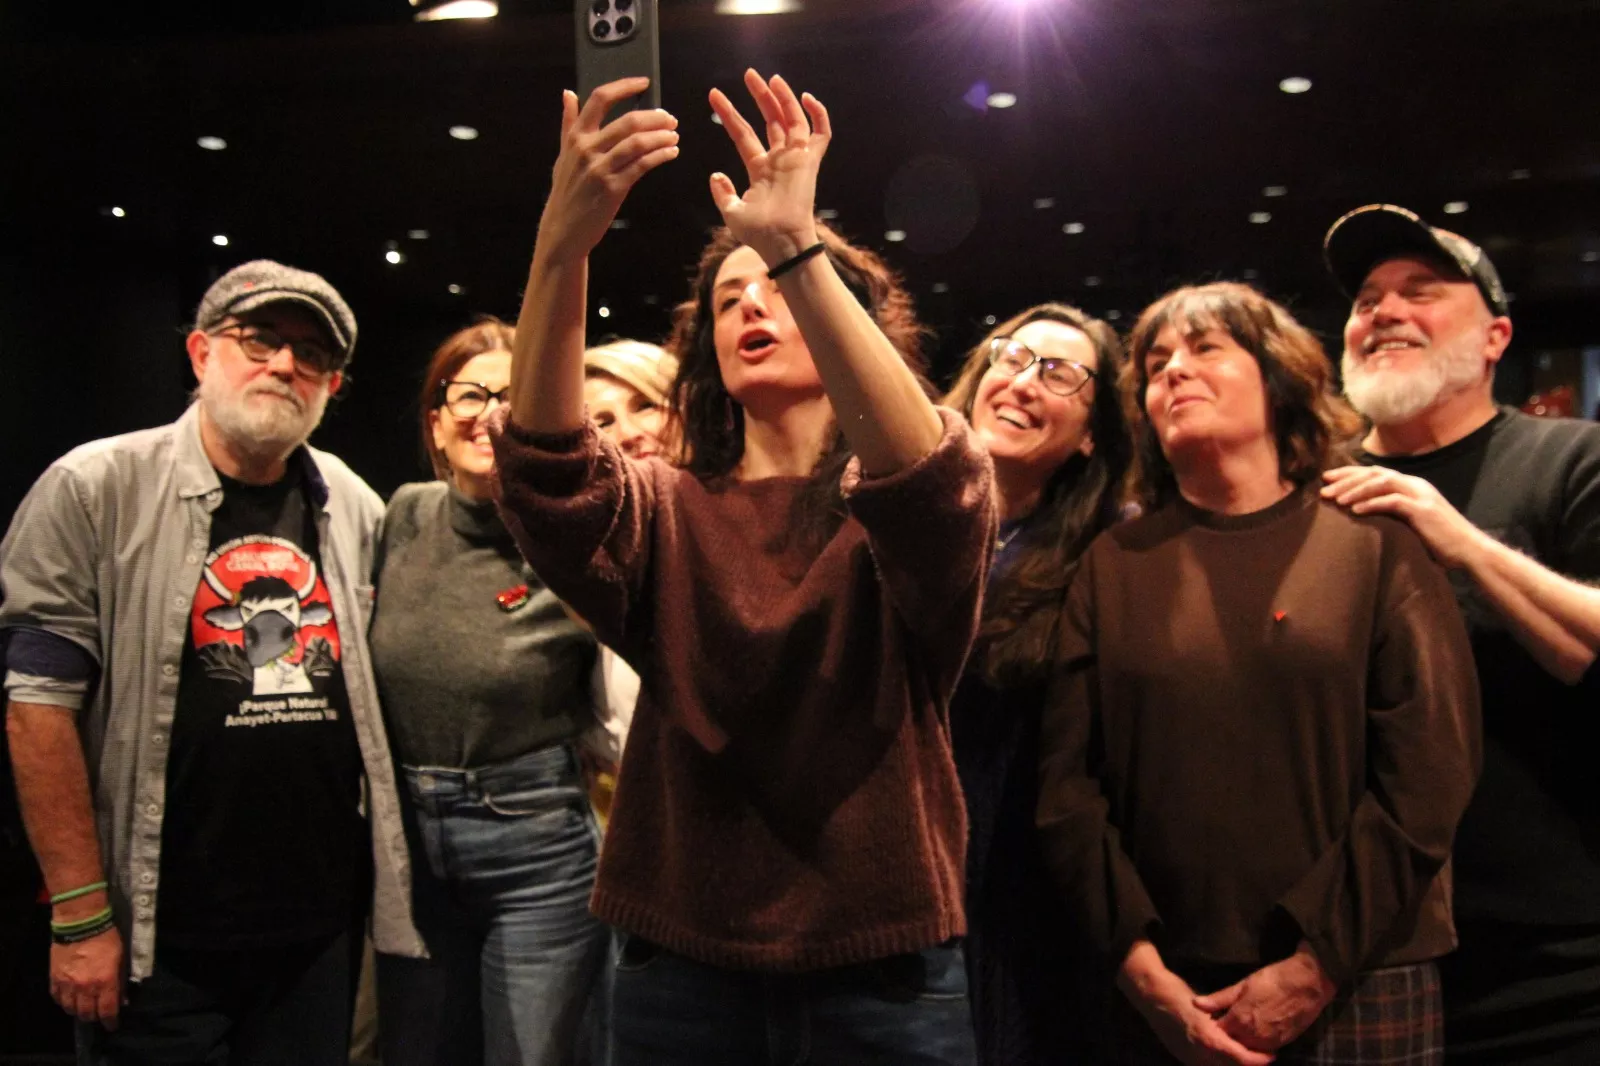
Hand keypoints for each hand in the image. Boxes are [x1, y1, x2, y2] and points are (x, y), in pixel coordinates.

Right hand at [49, 925, 124, 1029]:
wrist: (81, 923)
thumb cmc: (106, 938)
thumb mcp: (121, 958)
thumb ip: (120, 981)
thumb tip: (122, 999)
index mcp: (104, 982)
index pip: (107, 1011)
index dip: (110, 1022)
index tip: (112, 1025)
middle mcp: (85, 987)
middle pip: (87, 1014)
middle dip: (94, 1017)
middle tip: (98, 1014)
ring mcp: (67, 984)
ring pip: (70, 1009)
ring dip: (78, 1011)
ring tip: (84, 1007)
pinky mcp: (54, 978)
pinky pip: (57, 998)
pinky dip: (64, 1002)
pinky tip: (69, 998)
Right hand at [536, 79, 678, 264]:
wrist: (563, 231)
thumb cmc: (566, 192)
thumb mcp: (563, 155)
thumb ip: (568, 123)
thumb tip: (568, 93)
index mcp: (575, 136)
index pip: (600, 99)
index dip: (624, 86)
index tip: (644, 82)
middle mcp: (586, 149)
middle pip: (627, 121)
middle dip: (654, 118)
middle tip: (670, 120)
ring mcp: (600, 169)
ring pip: (638, 143)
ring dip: (661, 137)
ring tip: (674, 136)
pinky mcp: (612, 189)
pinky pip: (642, 166)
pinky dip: (660, 156)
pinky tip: (671, 153)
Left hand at [707, 69, 828, 265]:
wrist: (780, 243)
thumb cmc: (758, 234)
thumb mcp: (732, 212)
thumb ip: (723, 193)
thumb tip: (715, 175)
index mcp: (759, 169)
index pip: (743, 134)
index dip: (729, 114)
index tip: (714, 95)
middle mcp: (778, 160)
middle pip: (771, 120)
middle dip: (760, 96)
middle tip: (749, 74)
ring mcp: (795, 159)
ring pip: (793, 120)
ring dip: (783, 98)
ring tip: (771, 78)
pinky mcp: (810, 162)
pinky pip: (821, 134)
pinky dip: (818, 115)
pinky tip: (806, 98)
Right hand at [1119, 942, 1275, 1065]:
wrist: (1149, 995)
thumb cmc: (1179, 994)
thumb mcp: (1206, 1006)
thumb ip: (1221, 1021)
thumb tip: (1242, 1029)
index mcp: (1208, 1039)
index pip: (1241, 1058)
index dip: (1258, 1060)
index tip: (1271, 1056)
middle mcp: (1199, 1053)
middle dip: (1248, 1064)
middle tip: (1263, 1057)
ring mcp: (1188, 1058)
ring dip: (1234, 1063)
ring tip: (1247, 1056)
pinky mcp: (1182, 1056)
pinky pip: (1206, 1065)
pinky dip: (1219, 1062)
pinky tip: (1225, 1055)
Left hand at [1193, 945, 1336, 1052]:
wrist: (1308, 984)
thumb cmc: (1273, 979)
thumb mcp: (1243, 985)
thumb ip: (1219, 998)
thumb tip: (1196, 1004)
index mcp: (1239, 1019)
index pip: (1219, 1031)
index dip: (1215, 1025)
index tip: (1213, 1019)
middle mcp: (1253, 1035)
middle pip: (1233, 1042)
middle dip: (1229, 1035)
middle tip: (1229, 1023)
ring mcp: (1270, 1041)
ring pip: (1250, 1047)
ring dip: (1244, 1041)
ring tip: (1244, 1026)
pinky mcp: (1284, 1042)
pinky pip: (1266, 1049)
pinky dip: (1260, 1044)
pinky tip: (1259, 1032)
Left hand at [1322, 466, 1488, 568]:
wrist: (1469, 551)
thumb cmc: (1439, 543)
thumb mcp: (1412, 523)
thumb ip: (1393, 515)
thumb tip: (1363, 518)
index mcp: (1412, 486)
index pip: (1376, 473)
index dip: (1350, 474)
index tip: (1327, 479)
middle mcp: (1416, 485)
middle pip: (1375, 474)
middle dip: (1346, 479)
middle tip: (1323, 487)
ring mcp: (1421, 496)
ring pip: (1381, 483)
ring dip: (1355, 490)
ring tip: (1334, 500)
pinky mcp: (1424, 510)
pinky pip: (1393, 502)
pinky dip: (1372, 504)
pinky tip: (1354, 510)